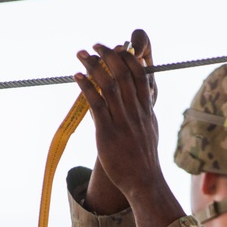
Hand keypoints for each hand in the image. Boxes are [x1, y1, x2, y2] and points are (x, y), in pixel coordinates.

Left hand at [75, 39, 162, 201]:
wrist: (144, 182)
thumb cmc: (144, 160)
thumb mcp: (149, 131)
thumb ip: (143, 113)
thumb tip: (138, 100)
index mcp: (146, 111)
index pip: (140, 76)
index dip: (128, 58)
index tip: (118, 47)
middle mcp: (135, 113)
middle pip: (123, 74)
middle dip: (109, 55)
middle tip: (95, 44)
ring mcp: (122, 122)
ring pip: (108, 86)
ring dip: (93, 66)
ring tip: (81, 54)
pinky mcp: (107, 133)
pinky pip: (96, 105)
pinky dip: (86, 88)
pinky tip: (77, 77)